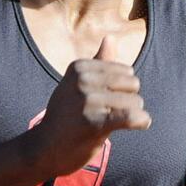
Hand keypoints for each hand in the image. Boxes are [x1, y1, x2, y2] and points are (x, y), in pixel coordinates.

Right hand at [33, 36, 151, 178]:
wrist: (44, 148)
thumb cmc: (65, 114)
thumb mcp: (76, 83)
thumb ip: (98, 61)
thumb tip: (111, 37)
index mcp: (79, 67)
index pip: (126, 70)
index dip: (121, 88)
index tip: (102, 100)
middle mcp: (82, 81)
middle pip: (133, 84)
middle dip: (128, 100)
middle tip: (108, 113)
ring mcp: (88, 101)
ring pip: (135, 102)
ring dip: (132, 115)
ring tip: (111, 123)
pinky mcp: (95, 123)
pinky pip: (132, 117)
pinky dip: (141, 121)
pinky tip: (139, 124)